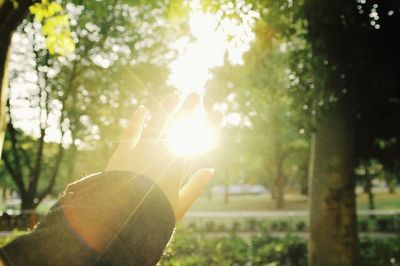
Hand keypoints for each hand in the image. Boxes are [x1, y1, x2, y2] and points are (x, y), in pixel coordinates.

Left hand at [105, 92, 221, 220]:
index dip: (210, 123)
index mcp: (178, 165)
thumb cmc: (153, 215)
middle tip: (196, 94)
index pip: (199, 138)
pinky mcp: (123, 152)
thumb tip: (210, 169)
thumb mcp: (180, 206)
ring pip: (157, 122)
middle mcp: (162, 152)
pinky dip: (138, 119)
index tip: (218, 111)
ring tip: (175, 94)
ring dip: (167, 107)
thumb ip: (196, 186)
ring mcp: (142, 149)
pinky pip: (132, 131)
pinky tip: (143, 108)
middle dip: (189, 108)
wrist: (120, 219)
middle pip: (178, 124)